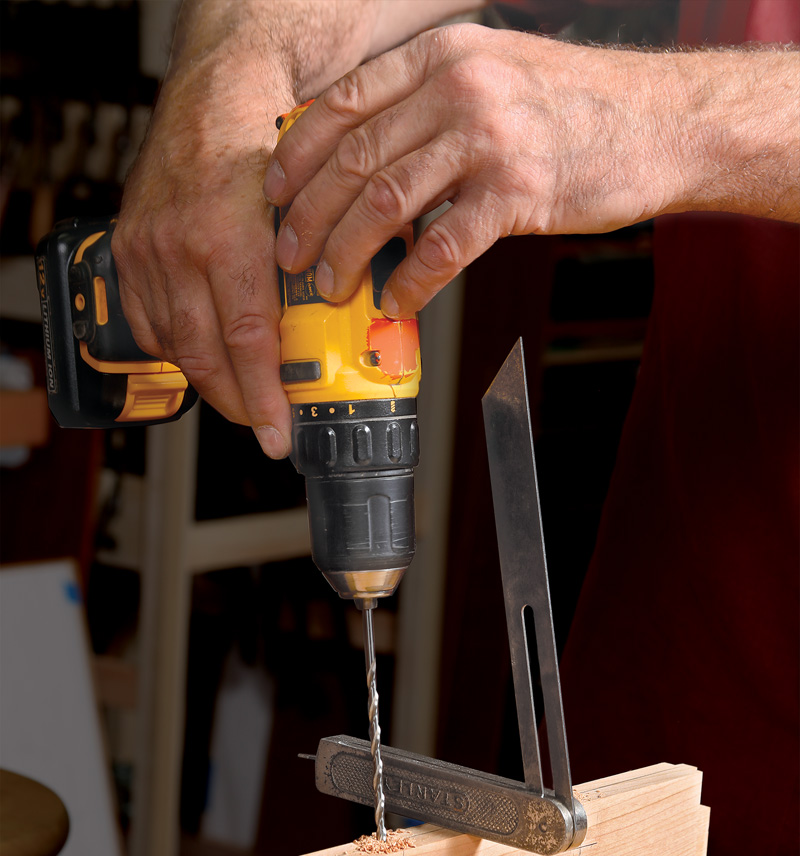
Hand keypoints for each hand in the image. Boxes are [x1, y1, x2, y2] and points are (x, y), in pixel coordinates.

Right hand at [113, 57, 293, 456]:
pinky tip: (206, 356)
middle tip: (266, 428)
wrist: (212, 100)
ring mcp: (147, 252)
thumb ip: (328, 268)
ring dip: (213, 380)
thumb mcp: (312, 206)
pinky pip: (150, 324)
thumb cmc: (266, 147)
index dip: (264, 397)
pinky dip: (180, 350)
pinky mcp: (128, 253)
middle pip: (206, 356)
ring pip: (177, 346)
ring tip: (245, 397)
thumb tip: (364, 329)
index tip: (279, 435)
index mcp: (229, 238)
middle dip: (239, 403)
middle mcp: (180, 248)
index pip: (248, 340)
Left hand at [265, 23, 752, 315]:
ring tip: (330, 285)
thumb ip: (429, 108)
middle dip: (308, 216)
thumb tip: (368, 162)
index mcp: (442, 57)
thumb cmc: (576, 108)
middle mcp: (457, 88)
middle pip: (352, 159)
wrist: (662, 122)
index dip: (296, 157)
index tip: (272, 195)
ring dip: (346, 254)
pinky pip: (443, 245)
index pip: (342, 105)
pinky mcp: (518, 192)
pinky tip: (398, 301)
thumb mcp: (494, 78)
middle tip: (288, 255)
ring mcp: (488, 138)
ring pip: (384, 203)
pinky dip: (411, 281)